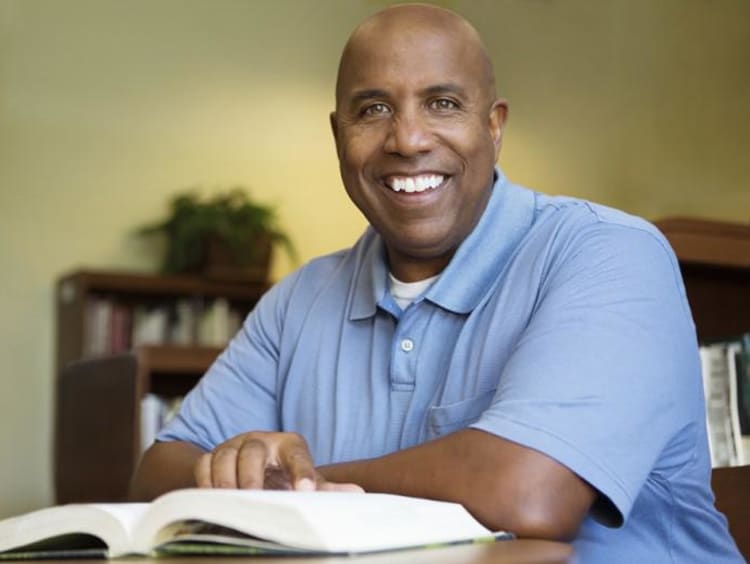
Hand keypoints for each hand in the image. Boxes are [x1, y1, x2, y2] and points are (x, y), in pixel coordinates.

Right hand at [194, 431, 363, 491]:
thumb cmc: (285, 476)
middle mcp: (261, 441)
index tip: (305, 492)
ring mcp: (234, 446)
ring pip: (225, 455)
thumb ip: (328, 488)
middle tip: (254, 496)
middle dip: (252, 475)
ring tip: (231, 500)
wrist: (252, 467)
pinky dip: (204, 481)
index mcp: (289, 445)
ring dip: (225, 479)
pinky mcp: (213, 456)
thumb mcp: (306, 480)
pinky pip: (203, 464)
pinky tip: (211, 499)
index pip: (298, 455)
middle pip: (254, 450)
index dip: (302, 473)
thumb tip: (358, 493)